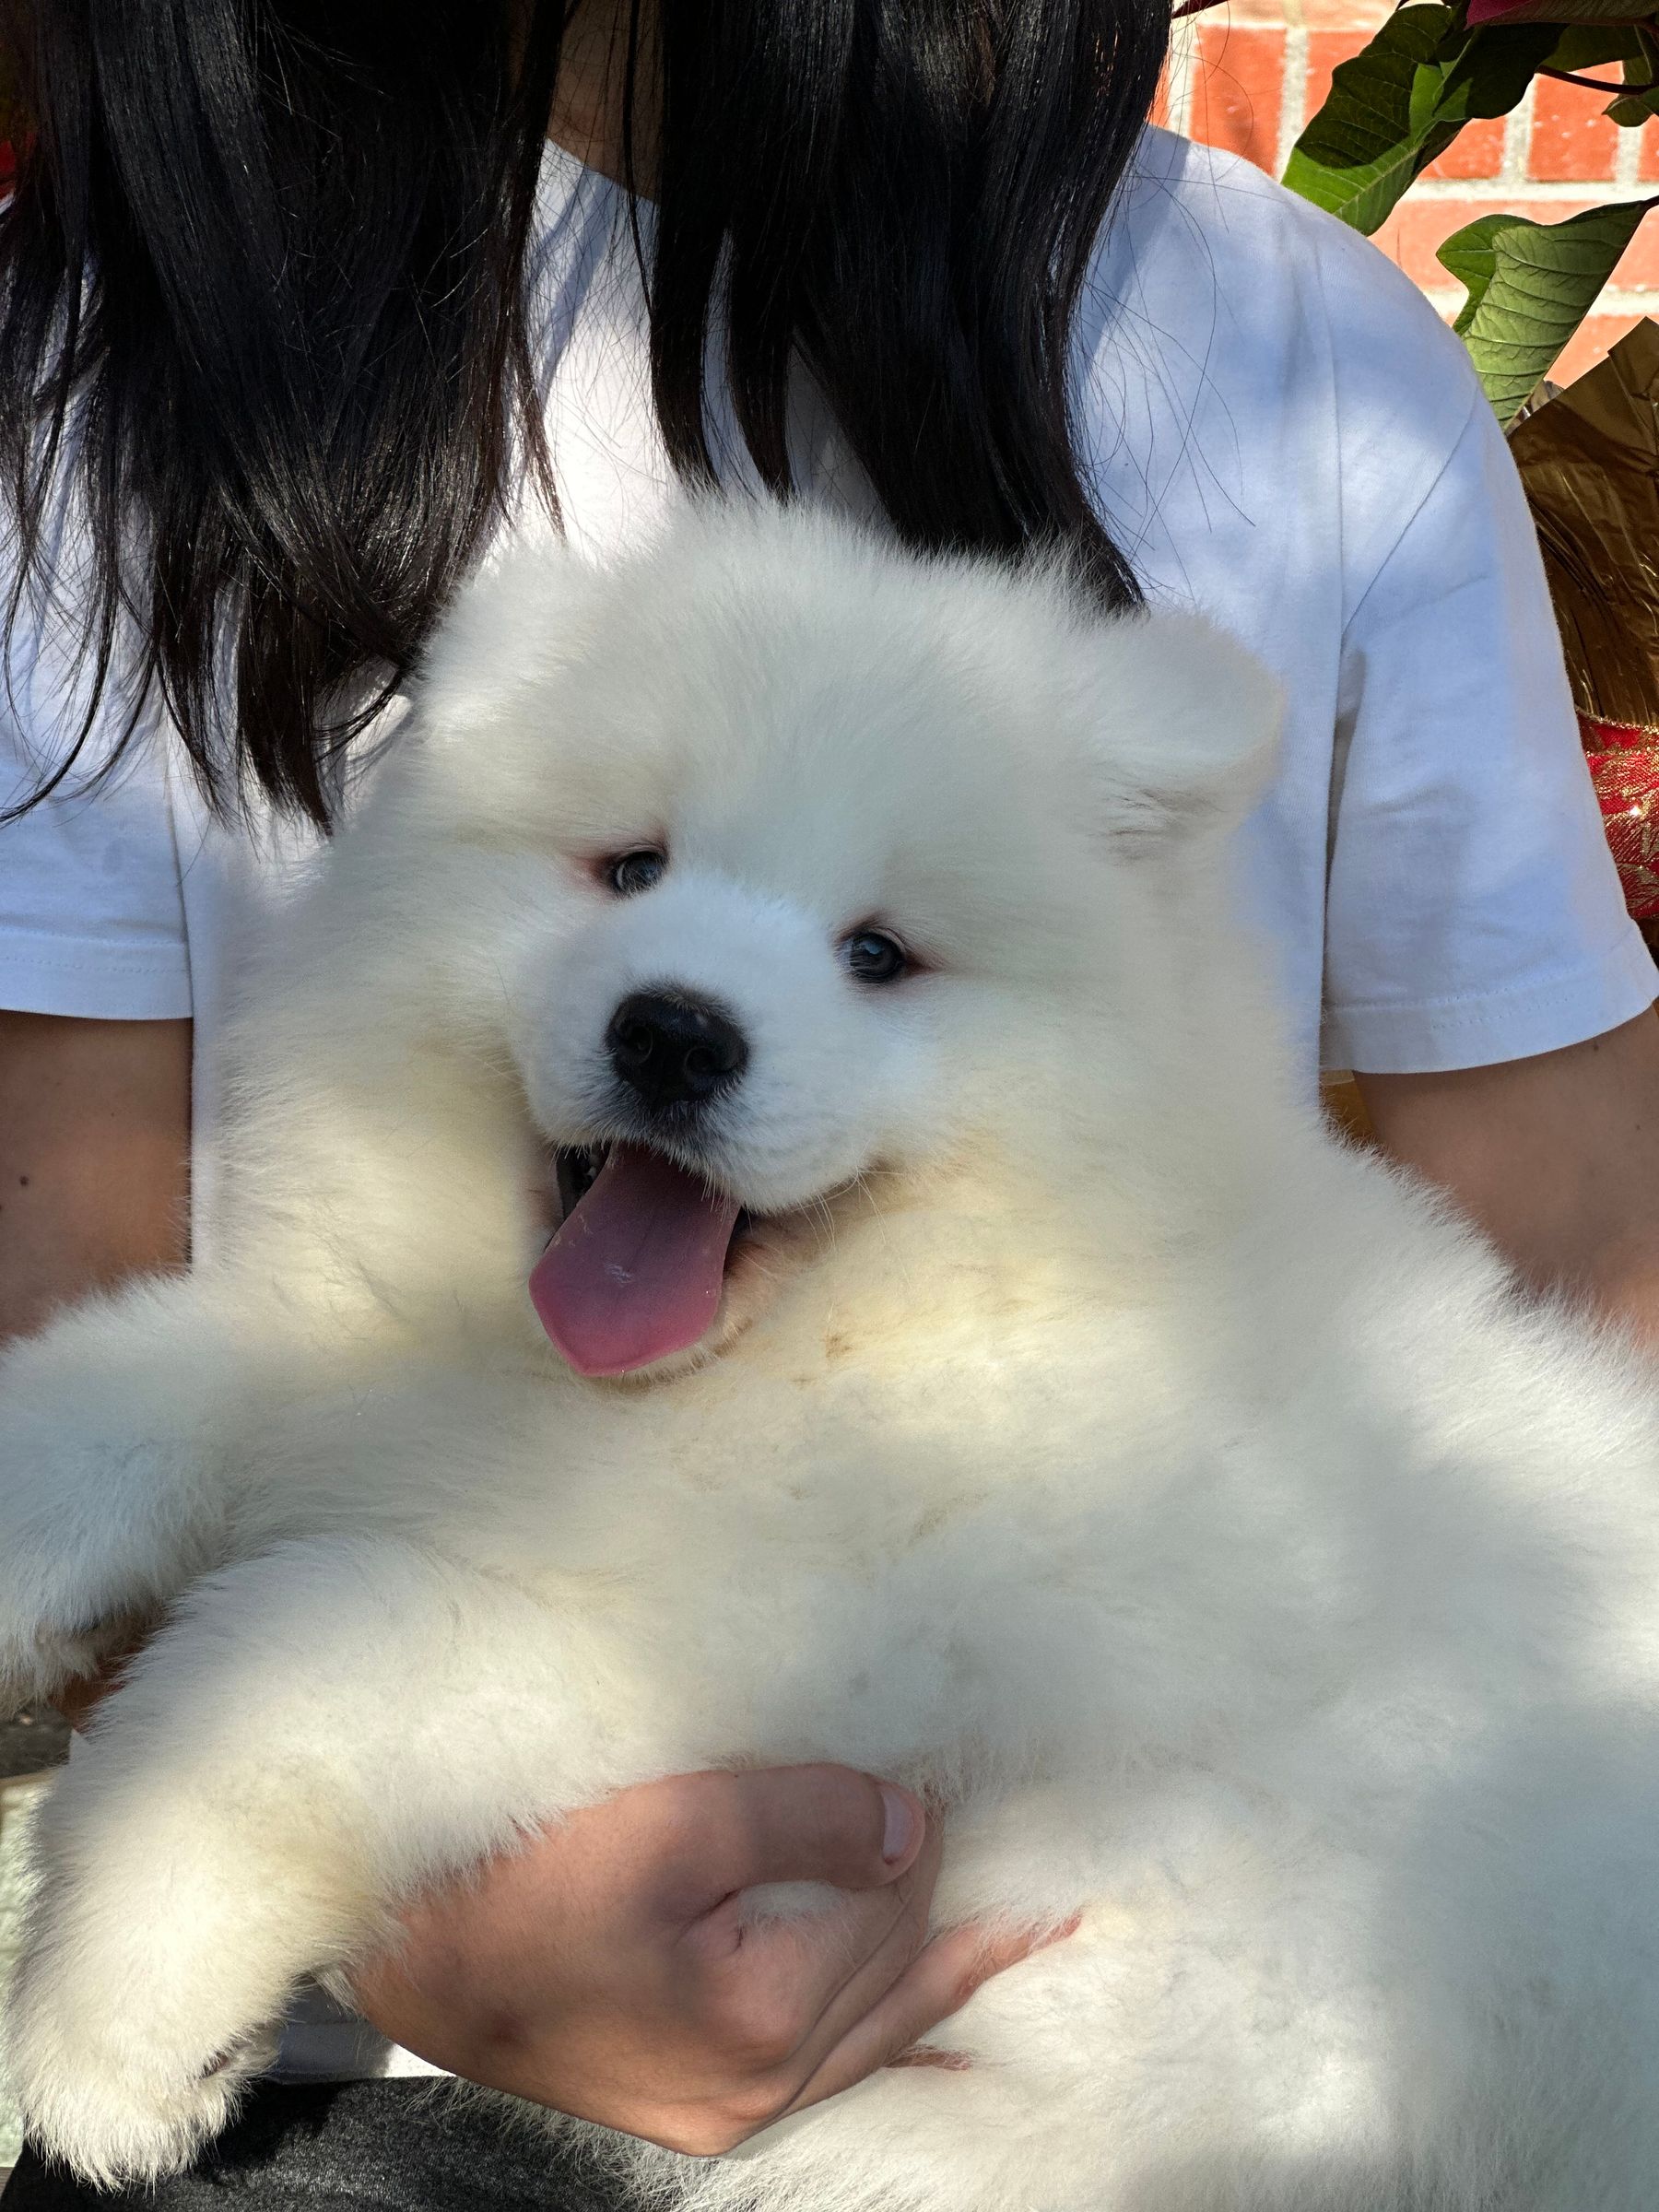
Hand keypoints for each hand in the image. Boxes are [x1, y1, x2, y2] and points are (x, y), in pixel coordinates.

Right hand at [350, 1765, 1066, 2154]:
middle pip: (896, 1974)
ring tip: (1027, 1937)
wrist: (408, 1966)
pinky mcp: (696, 2099)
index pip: (892, 1904)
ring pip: (876, 2030)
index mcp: (765, 2014)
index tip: (969, 1774)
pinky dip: (893, 2032)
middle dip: (961, 1911)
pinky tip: (939, 2038)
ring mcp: (728, 2104)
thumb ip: (804, 1819)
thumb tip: (914, 1825)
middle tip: (1055, 1873)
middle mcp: (763, 2082)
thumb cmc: (518, 1880)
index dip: (925, 1828)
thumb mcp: (666, 1822)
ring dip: (945, 1973)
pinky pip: (829, 2066)